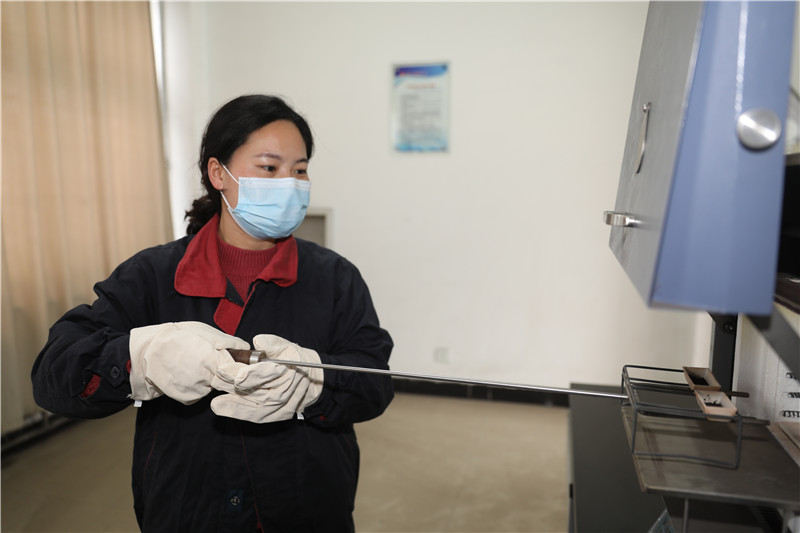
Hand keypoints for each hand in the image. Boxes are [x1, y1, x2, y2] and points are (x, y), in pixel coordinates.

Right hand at [129, 321, 249, 403]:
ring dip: (211, 376)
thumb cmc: (175, 337)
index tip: (244, 362)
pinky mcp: (188, 398)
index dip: (242, 365)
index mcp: (211, 359)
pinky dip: (199, 384)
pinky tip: (189, 372)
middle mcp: (205, 379)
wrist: (146, 354)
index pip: (238, 368)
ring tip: (196, 363)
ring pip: (215, 385)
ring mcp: (196, 391)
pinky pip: (202, 391)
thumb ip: (226, 341)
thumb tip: (245, 347)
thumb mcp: (203, 331)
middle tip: (212, 359)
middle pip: (228, 379)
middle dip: (227, 371)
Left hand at [210, 334, 323, 422]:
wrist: (310, 382)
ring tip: (215, 389)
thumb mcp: (288, 347)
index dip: (246, 372)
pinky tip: (219, 406)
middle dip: (234, 383)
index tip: (228, 368)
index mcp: (289, 372)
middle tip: (217, 376)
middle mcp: (284, 392)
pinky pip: (253, 415)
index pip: (266, 374)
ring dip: (231, 398)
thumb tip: (258, 341)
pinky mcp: (272, 415)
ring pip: (252, 403)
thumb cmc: (295, 361)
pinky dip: (236, 411)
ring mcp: (279, 407)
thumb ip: (274, 344)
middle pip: (256, 389)